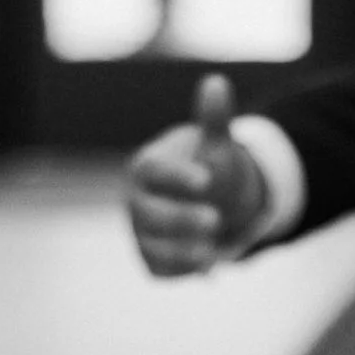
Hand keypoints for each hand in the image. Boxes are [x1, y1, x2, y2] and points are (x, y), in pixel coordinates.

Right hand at [123, 74, 267, 278]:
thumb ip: (215, 118)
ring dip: (183, 252)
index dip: (177, 176)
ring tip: (213, 254)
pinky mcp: (152, 261)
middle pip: (149, 213)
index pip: (153, 172)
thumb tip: (217, 82)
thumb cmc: (209, 169)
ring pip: (154, 247)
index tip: (206, 179)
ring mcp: (141, 233)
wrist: (212, 204)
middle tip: (215, 220)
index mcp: (146, 167)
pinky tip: (211, 270)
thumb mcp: (217, 145)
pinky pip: (163, 270)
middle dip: (181, 219)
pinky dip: (185, 271)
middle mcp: (136, 202)